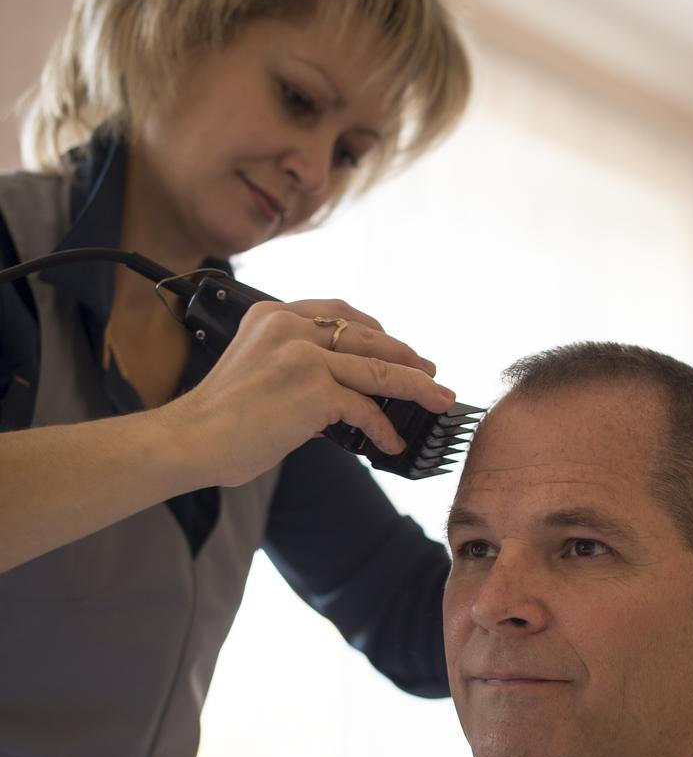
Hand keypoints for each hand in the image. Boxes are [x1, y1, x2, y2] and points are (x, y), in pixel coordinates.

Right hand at [171, 297, 456, 485]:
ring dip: (416, 387)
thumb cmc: (219, 418)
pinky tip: (391, 443)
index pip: (340, 313)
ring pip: (378, 368)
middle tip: (432, 374)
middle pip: (368, 337)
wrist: (188, 439)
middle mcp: (289, 326)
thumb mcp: (254, 368)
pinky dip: (383, 428)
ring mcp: (303, 356)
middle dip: (407, 357)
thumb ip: (294, 362)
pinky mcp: (313, 390)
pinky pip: (365, 408)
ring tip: (439, 401)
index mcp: (272, 314)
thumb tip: (344, 390)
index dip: (378, 331)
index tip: (399, 348)